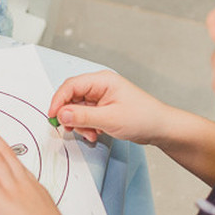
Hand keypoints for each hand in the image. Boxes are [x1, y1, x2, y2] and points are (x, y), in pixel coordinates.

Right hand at [50, 69, 168, 144]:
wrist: (161, 128)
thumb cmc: (144, 118)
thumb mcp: (110, 119)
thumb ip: (83, 116)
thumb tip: (62, 114)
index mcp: (102, 80)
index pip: (70, 86)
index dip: (58, 100)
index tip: (53, 116)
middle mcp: (100, 86)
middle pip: (71, 97)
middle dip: (70, 115)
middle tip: (70, 129)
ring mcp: (101, 97)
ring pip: (77, 109)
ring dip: (80, 124)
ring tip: (90, 134)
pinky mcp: (103, 108)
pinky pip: (85, 115)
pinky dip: (86, 126)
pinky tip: (95, 133)